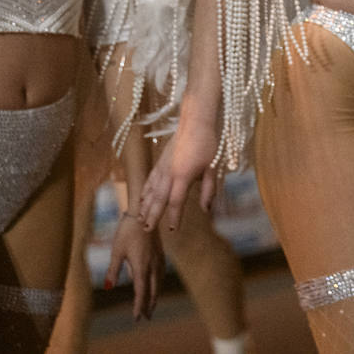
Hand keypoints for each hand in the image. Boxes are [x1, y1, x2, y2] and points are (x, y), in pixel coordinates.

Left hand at [106, 212, 162, 319]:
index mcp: (141, 266)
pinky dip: (158, 285)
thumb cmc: (127, 232)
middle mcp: (152, 265)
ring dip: (155, 296)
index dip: (139, 306)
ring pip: (159, 283)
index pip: (141, 292)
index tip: (137, 319)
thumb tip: (108, 287)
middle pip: (153, 290)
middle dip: (149, 305)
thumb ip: (113, 270)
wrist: (143, 213)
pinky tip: (156, 285)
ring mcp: (158, 259)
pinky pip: (161, 275)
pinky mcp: (160, 254)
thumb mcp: (116, 251)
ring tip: (152, 306)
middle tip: (146, 318)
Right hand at [138, 111, 218, 232]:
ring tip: (140, 220)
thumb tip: (206, 210)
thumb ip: (209, 190)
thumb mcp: (213, 168)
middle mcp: (169, 174)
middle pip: (158, 199)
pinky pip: (149, 180)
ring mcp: (162, 167)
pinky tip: (141, 200)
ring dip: (145, 206)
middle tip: (146, 230)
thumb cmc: (207, 144)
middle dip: (152, 215)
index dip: (174, 216)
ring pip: (150, 191)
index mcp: (183, 176)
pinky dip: (144, 192)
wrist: (195, 122)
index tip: (172, 229)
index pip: (176, 201)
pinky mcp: (159, 162)